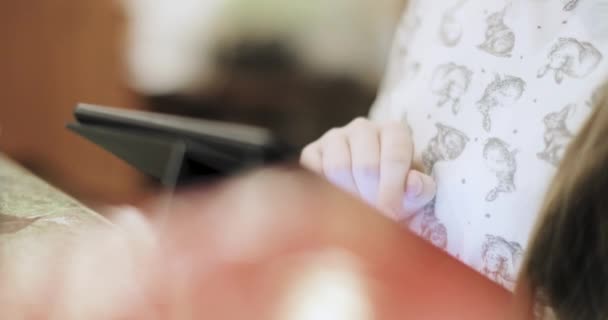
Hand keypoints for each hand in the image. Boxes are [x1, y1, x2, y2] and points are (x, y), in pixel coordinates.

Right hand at [300, 118, 435, 219]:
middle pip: (366, 165)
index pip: (395, 156)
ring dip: (348, 196)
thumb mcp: (414, 195)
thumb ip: (421, 190)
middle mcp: (363, 127)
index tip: (392, 215)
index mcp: (393, 131)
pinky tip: (337, 202)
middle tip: (374, 217)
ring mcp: (335, 137)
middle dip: (371, 198)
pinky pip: (314, 171)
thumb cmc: (395, 194)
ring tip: (357, 211)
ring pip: (338, 167)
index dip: (393, 190)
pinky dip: (325, 192)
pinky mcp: (311, 151)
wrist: (364, 198)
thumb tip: (413, 184)